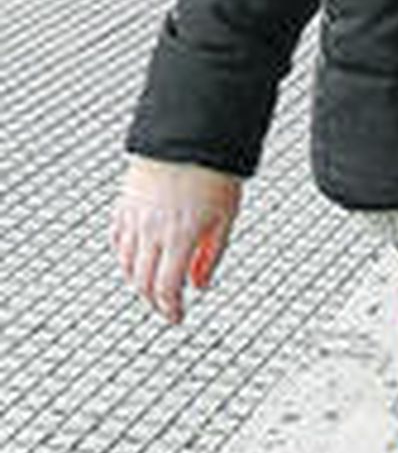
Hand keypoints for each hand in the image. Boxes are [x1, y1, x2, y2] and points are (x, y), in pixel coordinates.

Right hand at [111, 156, 241, 324]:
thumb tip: (200, 285)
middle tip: (166, 306)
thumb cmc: (215, 172)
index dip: (170, 309)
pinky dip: (124, 256)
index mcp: (180, 237)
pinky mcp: (124, 204)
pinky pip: (117, 240)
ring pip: (126, 264)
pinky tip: (134, 259)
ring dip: (137, 281)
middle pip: (143, 282)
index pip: (166, 288)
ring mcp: (134, 218)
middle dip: (154, 300)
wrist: (191, 135)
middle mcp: (152, 231)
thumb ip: (212, 254)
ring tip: (152, 286)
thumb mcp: (226, 216)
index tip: (177, 317)